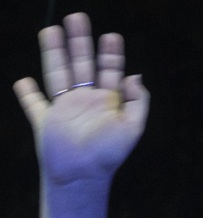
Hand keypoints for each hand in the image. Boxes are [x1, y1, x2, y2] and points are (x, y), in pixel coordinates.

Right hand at [12, 13, 147, 187]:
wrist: (83, 174)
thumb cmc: (110, 153)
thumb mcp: (133, 127)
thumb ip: (137, 102)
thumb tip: (134, 75)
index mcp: (108, 102)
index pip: (109, 71)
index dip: (111, 54)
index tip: (112, 36)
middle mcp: (85, 102)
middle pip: (81, 64)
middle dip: (80, 41)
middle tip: (78, 17)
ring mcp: (64, 110)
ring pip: (57, 74)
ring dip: (53, 52)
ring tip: (51, 30)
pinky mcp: (45, 120)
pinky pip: (34, 104)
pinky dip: (27, 94)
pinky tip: (23, 81)